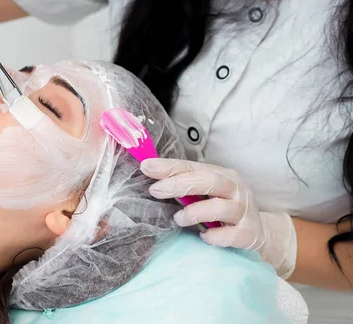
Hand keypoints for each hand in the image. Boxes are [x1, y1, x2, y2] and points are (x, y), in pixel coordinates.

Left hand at [140, 158, 296, 277]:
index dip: (169, 166)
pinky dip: (216, 237)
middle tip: (155, 190)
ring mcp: (245, 212)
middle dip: (179, 184)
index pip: (193, 167)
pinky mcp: (251, 234)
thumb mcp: (206, 194)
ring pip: (221, 207)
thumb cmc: (224, 211)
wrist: (260, 234)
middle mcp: (236, 189)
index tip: (146, 167)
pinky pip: (233, 235)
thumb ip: (185, 188)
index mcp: (222, 175)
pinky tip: (204, 238)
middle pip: (209, 181)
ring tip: (178, 219)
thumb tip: (151, 181)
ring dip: (195, 212)